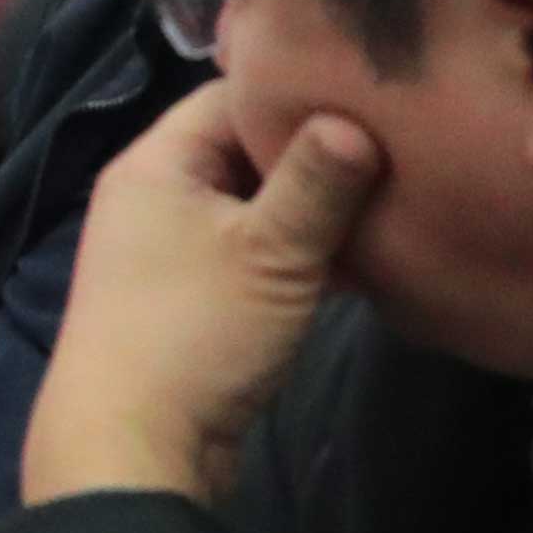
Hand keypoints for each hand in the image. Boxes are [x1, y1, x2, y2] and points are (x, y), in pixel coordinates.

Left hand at [22, 78, 386, 508]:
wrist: (134, 440)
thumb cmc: (195, 329)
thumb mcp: (270, 250)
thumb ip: (315, 182)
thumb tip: (355, 117)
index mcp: (154, 162)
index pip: (226, 95)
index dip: (295, 91)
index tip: (371, 95)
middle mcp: (152, 194)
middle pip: (242, 150)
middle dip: (313, 153)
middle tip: (399, 150)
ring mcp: (167, 247)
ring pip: (252, 205)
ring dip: (310, 209)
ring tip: (391, 201)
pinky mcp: (190, 296)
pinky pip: (251, 252)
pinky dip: (297, 252)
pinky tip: (358, 260)